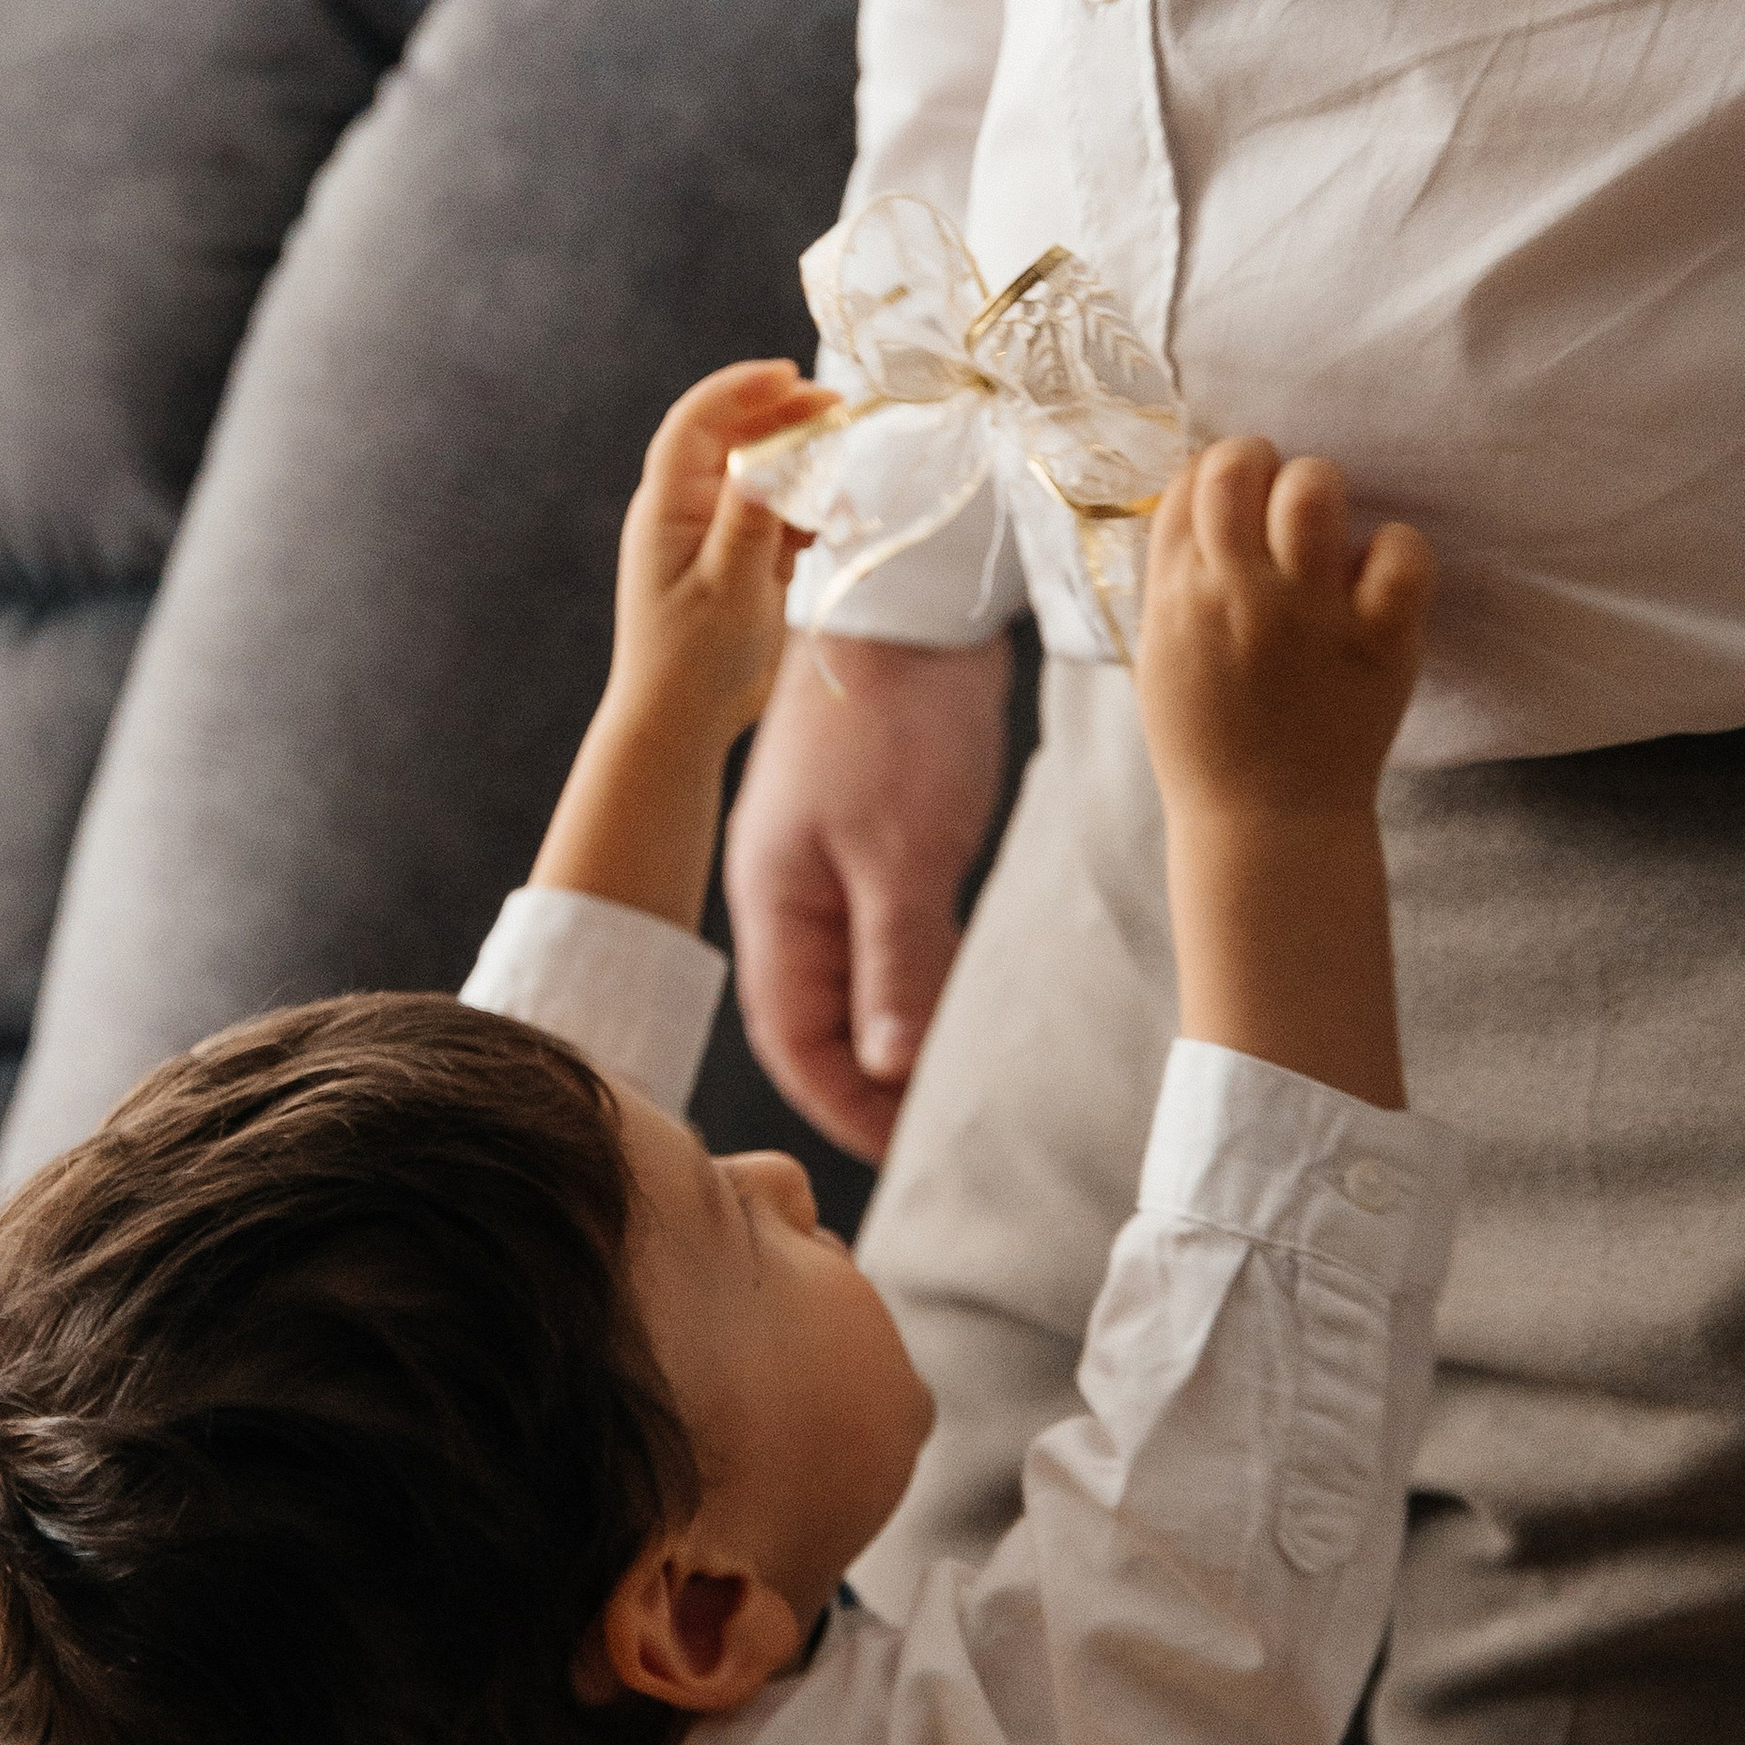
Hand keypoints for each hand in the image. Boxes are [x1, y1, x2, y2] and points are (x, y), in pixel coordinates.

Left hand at [604, 358, 835, 753]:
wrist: (680, 722)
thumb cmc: (693, 661)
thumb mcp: (727, 589)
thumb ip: (748, 521)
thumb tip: (765, 457)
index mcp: (667, 508)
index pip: (697, 422)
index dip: (740, 388)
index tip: (791, 373)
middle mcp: (684, 510)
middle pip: (733, 437)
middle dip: (783, 418)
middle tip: (838, 411)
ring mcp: (710, 534)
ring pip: (758, 474)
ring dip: (798, 465)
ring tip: (840, 469)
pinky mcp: (735, 560)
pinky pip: (770, 514)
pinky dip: (800, 509)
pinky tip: (826, 522)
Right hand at [725, 632, 1015, 1160]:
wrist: (914, 593)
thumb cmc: (895, 717)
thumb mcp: (900, 853)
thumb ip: (897, 966)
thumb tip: (892, 1071)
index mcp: (774, 902)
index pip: (794, 1041)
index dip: (846, 1106)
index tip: (908, 1151)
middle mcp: (791, 890)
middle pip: (822, 1018)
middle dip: (873, 1084)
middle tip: (945, 1130)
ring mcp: (832, 859)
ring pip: (862, 976)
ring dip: (903, 1032)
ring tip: (962, 1081)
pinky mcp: (880, 831)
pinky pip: (895, 931)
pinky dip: (926, 976)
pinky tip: (970, 998)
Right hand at [1139, 440, 1432, 1111]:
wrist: (1266, 828)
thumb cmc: (1211, 743)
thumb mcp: (1163, 657)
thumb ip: (1176, 579)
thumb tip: (1201, 500)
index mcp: (1178, 597)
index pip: (1192, 480)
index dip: (1220, 475)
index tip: (1237, 501)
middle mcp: (1238, 595)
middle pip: (1244, 463)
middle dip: (1265, 467)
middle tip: (1282, 510)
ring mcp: (1310, 615)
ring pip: (1316, 487)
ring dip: (1323, 497)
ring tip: (1326, 541)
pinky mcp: (1379, 640)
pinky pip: (1400, 548)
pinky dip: (1395, 553)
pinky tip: (1378, 583)